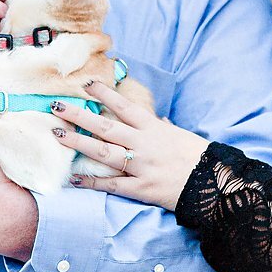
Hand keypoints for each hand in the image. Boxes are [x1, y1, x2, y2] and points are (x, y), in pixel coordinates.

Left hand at [51, 80, 210, 211]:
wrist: (215, 185)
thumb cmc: (198, 157)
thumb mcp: (180, 135)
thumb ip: (164, 127)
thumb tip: (158, 118)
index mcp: (153, 128)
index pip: (123, 106)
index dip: (104, 94)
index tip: (85, 83)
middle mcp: (143, 144)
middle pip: (105, 127)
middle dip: (79, 115)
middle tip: (56, 105)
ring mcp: (141, 166)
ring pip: (102, 152)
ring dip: (77, 143)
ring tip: (56, 134)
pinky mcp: (141, 188)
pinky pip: (111, 184)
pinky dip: (92, 181)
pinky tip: (74, 177)